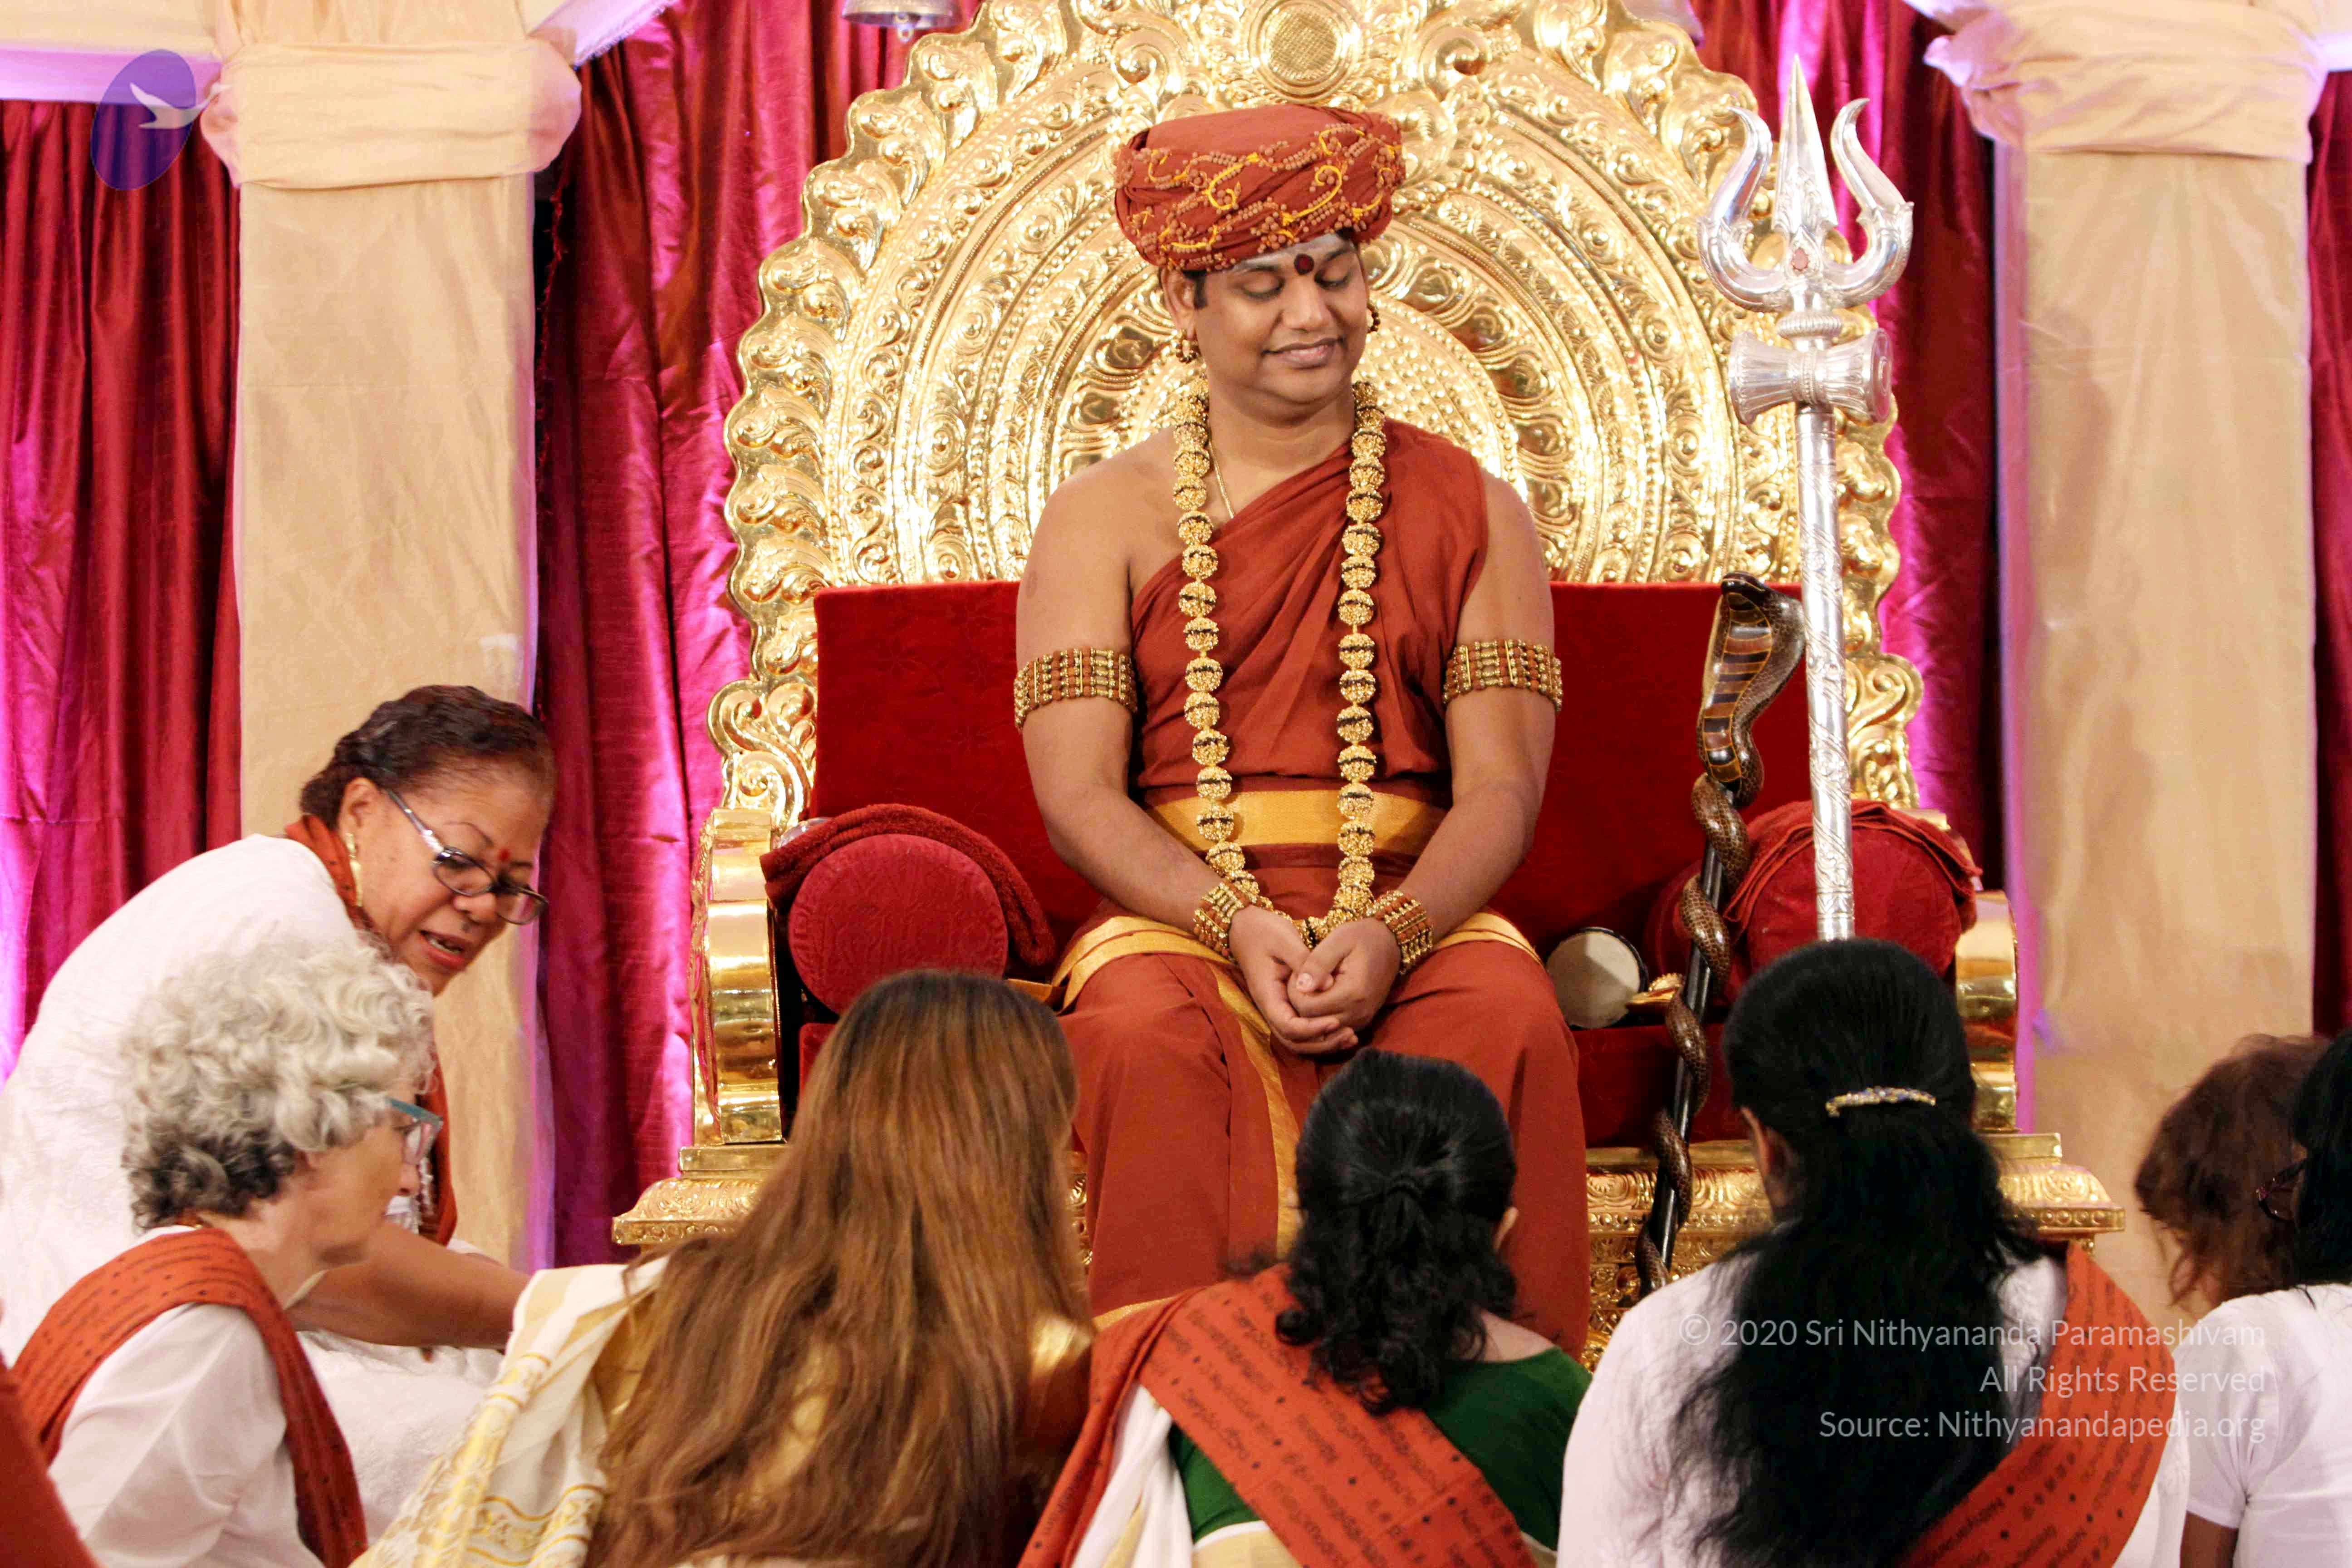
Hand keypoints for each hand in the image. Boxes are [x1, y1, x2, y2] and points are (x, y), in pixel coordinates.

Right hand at [1230, 905, 1356, 1055]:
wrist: (1246, 927)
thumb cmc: (1264, 931)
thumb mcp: (1284, 939)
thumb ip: (1304, 960)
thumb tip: (1329, 985)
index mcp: (1267, 995)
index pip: (1288, 1027)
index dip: (1312, 1029)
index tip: (1336, 1021)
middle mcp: (1272, 1007)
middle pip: (1294, 1041)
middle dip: (1322, 1043)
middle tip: (1350, 1035)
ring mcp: (1279, 1008)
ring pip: (1299, 1040)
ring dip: (1324, 1043)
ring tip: (1351, 1037)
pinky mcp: (1288, 1004)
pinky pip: (1303, 1028)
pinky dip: (1321, 1033)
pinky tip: (1343, 1027)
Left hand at [1287, 919, 1400, 1034]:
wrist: (1390, 944)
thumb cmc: (1362, 937)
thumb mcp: (1338, 940)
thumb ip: (1317, 964)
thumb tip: (1301, 987)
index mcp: (1352, 993)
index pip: (1307, 1007)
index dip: (1295, 991)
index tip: (1297, 972)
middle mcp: (1359, 1012)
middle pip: (1312, 1021)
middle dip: (1301, 1002)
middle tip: (1303, 979)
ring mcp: (1362, 1019)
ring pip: (1322, 1028)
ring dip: (1312, 1011)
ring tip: (1314, 985)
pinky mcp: (1362, 1021)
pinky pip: (1334, 1028)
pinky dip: (1323, 1016)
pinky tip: (1323, 994)